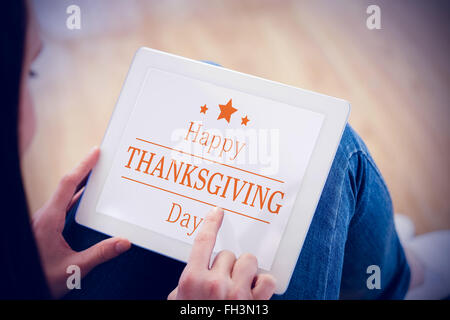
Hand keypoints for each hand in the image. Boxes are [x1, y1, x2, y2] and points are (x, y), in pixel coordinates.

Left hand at [32, 147, 130, 297]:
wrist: (20, 286)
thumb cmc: (40, 278)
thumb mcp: (73, 269)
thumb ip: (100, 254)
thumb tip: (123, 242)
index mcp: (48, 220)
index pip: (68, 185)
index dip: (83, 167)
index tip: (95, 153)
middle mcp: (44, 216)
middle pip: (66, 185)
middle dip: (84, 170)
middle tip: (100, 158)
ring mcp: (44, 221)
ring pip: (63, 195)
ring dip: (80, 183)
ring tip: (96, 174)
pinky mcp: (45, 227)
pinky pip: (62, 205)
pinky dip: (76, 197)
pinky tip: (86, 199)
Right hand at [168, 207, 275, 299]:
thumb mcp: (178, 302)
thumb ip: (185, 285)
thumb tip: (197, 273)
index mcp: (192, 280)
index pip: (203, 241)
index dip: (211, 222)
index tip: (218, 212)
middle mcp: (215, 283)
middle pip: (227, 254)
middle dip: (226, 265)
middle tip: (221, 282)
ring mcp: (237, 293)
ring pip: (248, 261)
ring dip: (245, 270)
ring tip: (240, 284)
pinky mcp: (256, 304)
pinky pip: (268, 279)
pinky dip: (264, 283)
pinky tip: (256, 290)